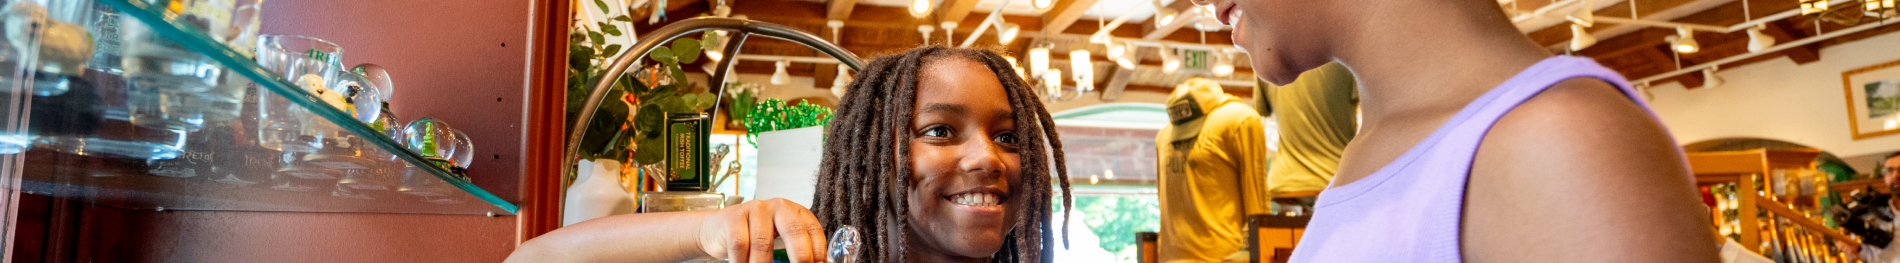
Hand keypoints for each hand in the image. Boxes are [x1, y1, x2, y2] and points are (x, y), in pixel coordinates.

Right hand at [698, 198, 829, 262]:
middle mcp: (778, 206)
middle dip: (800, 256)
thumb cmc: (753, 237)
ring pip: (763, 243)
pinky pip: (740, 245)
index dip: (818, 251)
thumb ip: (794, 251)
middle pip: (794, 231)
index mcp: (794, 212)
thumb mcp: (777, 240)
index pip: (812, 229)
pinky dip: (742, 262)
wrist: (718, 229)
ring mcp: (755, 209)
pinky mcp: (733, 217)